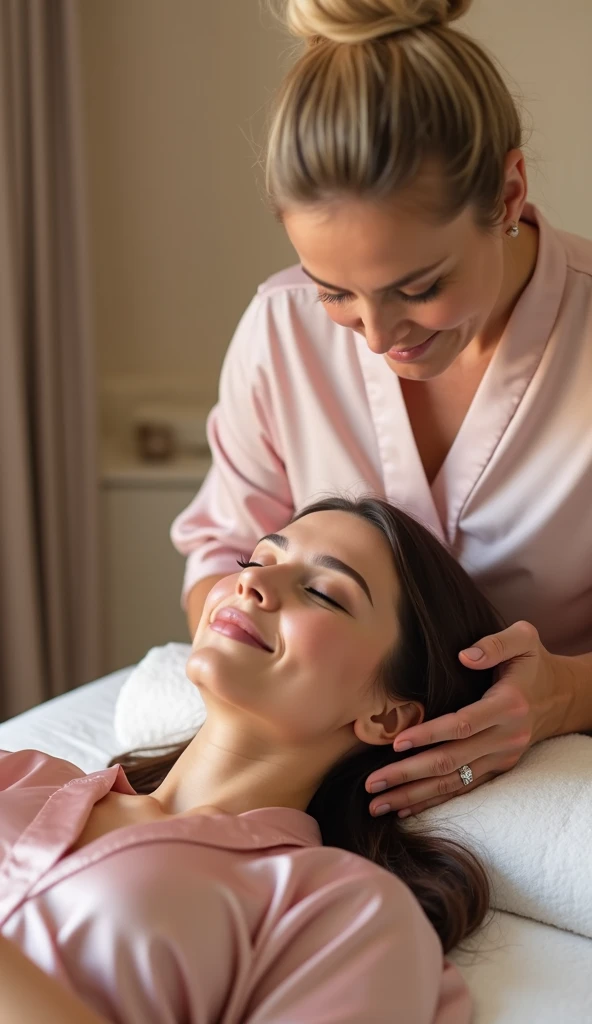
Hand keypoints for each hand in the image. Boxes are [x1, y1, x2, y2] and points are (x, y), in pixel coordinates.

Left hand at [366, 621, 566, 817]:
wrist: (565, 696)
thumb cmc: (534, 663)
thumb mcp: (524, 639)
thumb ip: (495, 643)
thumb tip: (464, 655)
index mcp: (507, 705)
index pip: (462, 724)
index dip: (429, 734)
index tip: (397, 743)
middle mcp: (506, 737)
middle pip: (451, 760)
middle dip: (409, 773)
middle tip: (372, 783)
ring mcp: (503, 757)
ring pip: (454, 781)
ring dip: (414, 795)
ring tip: (378, 803)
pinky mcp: (499, 768)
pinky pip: (464, 787)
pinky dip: (434, 800)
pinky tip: (406, 809)